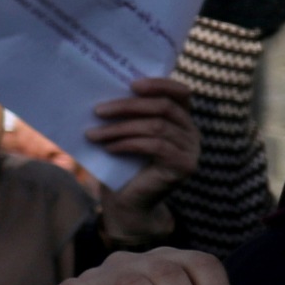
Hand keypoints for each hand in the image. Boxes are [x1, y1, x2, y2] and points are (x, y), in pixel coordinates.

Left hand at [85, 75, 199, 233]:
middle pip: (164, 108)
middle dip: (128, 106)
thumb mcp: (124, 132)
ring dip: (120, 128)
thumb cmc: (121, 162)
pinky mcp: (184, 166)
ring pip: (156, 127)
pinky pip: (155, 146)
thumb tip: (99, 89)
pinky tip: (109, 149)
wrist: (126, 200)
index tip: (131, 83)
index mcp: (181, 118)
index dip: (159, 84)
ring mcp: (191, 150)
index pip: (180, 93)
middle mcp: (191, 132)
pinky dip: (128, 144)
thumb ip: (125, 113)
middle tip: (97, 111)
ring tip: (92, 134)